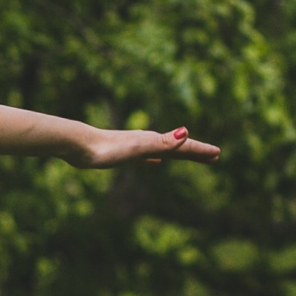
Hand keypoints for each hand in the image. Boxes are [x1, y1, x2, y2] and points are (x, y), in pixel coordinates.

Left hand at [69, 126, 220, 168]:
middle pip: (176, 147)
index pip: (183, 146)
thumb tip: (186, 132)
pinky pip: (145, 157)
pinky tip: (154, 162)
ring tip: (189, 156)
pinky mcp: (122, 154)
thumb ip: (162, 142)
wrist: (78, 145)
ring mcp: (135, 147)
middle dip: (194, 152)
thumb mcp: (139, 148)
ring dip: (178, 153)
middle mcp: (146, 141)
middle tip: (214, 156)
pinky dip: (154, 159)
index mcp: (153, 141)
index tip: (217, 153)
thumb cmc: (107, 149)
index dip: (200, 150)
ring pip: (163, 151)